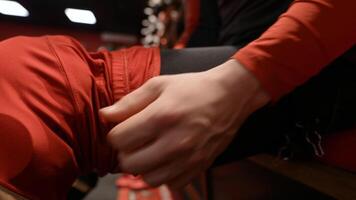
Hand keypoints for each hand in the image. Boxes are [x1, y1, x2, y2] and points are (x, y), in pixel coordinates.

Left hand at [100, 59, 269, 187]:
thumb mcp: (159, 85)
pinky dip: (164, 174)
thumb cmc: (192, 88)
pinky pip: (171, 183)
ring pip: (148, 178)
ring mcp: (188, 158)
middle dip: (126, 152)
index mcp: (161, 117)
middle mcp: (175, 142)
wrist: (230, 96)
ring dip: (143, 166)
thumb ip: (129, 101)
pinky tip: (167, 158)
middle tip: (135, 140)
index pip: (118, 140)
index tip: (124, 128)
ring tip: (150, 150)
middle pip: (129, 163)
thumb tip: (104, 115)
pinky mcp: (199, 167)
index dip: (115, 133)